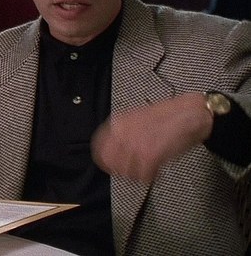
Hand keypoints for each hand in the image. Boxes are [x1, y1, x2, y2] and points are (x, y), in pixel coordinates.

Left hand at [91, 92, 213, 182]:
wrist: (191, 113)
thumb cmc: (167, 115)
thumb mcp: (136, 118)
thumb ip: (122, 132)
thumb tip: (114, 148)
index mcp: (118, 123)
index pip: (99, 148)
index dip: (104, 160)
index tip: (111, 165)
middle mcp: (123, 134)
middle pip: (110, 162)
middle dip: (119, 170)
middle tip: (129, 171)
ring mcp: (136, 145)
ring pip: (126, 172)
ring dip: (135, 175)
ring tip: (144, 172)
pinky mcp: (151, 155)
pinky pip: (143, 176)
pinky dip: (149, 177)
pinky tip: (154, 172)